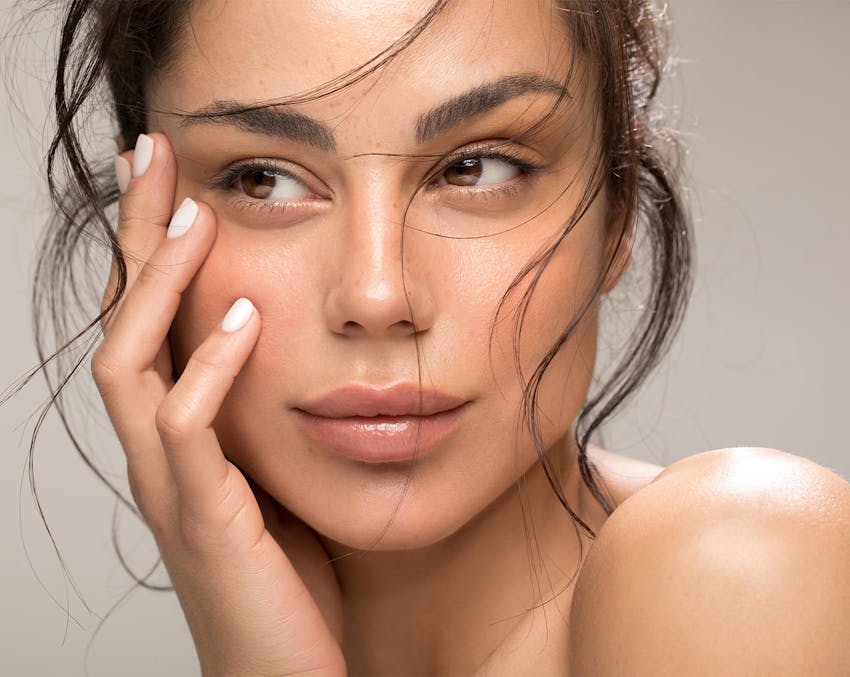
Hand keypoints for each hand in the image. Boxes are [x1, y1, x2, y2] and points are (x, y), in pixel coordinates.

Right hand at [94, 134, 345, 676]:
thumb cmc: (288, 577)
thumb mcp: (277, 473)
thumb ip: (266, 414)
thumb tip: (292, 346)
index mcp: (178, 435)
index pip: (150, 321)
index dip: (152, 247)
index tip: (174, 177)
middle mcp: (158, 451)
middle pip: (123, 321)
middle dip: (136, 236)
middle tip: (152, 155)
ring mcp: (172, 486)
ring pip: (132, 365)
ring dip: (159, 288)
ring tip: (195, 216)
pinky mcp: (204, 522)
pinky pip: (187, 432)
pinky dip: (210, 370)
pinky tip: (244, 320)